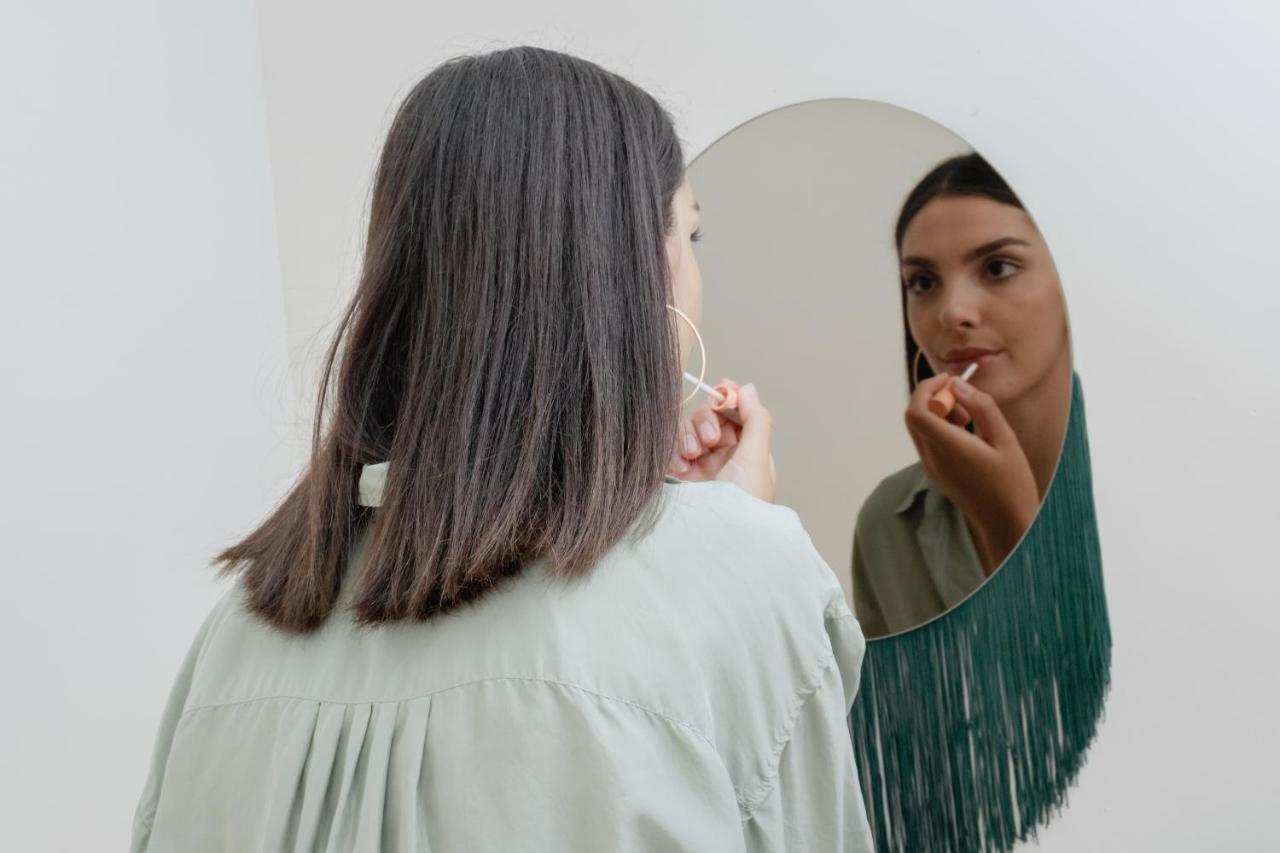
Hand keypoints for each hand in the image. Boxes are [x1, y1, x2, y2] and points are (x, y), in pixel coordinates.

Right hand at [668, 380, 775, 502]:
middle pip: (709, 416)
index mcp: (748, 450)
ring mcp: (698, 465)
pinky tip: (680, 468)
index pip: (735, 414)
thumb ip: (755, 420)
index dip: (727, 401)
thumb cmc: (744, 506)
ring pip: (688, 429)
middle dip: (707, 423)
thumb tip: (748, 389)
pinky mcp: (677, 474)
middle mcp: (723, 455)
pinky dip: (673, 452)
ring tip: (691, 457)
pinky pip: (670, 446)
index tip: (719, 397)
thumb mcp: (757, 459)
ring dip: (688, 437)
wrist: (717, 541)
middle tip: (709, 441)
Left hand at [903, 374, 1039, 572]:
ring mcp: (931, 468)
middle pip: (913, 416)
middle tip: (961, 396)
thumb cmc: (1013, 484)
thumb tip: (958, 385)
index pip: (916, 411)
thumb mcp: (1006, 439)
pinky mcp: (936, 473)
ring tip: (968, 416)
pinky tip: (966, 432)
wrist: (1007, 525)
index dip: (928, 388)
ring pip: (919, 428)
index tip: (950, 380)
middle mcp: (932, 459)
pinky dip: (939, 428)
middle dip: (932, 397)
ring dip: (936, 413)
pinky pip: (927, 441)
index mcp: (948, 448)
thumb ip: (982, 408)